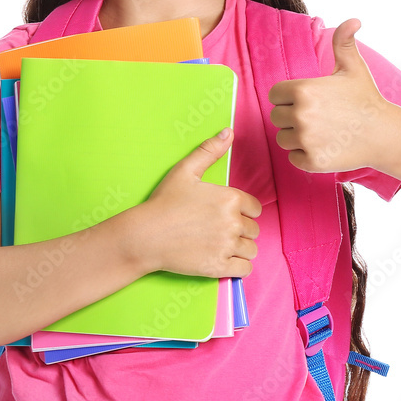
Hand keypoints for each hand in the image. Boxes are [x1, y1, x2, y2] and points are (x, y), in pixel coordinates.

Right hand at [140, 129, 261, 278]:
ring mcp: (227, 246)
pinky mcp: (220, 267)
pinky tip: (223, 259)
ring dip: (240, 248)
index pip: (255, 208)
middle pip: (253, 229)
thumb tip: (228, 131)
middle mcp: (233, 222)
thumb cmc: (164, 202)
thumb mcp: (184, 171)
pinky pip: (245, 269)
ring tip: (220, 245)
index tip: (225, 215)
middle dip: (240, 230)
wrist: (145, 236)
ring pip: (251, 249)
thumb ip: (209, 151)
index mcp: (230, 198)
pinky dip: (238, 266)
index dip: (242, 212)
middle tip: (218, 231)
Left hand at [267, 18, 389, 173]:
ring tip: (321, 132)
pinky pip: (293, 158)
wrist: (385, 134)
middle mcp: (300, 115)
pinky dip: (305, 156)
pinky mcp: (312, 161)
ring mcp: (306, 140)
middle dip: (292, 117)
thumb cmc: (366, 99)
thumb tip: (353, 20)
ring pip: (283, 139)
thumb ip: (344, 42)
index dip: (288, 97)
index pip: (275, 95)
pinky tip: (325, 147)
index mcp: (303, 90)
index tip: (308, 101)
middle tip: (319, 117)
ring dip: (297, 137)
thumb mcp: (353, 67)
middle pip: (276, 117)